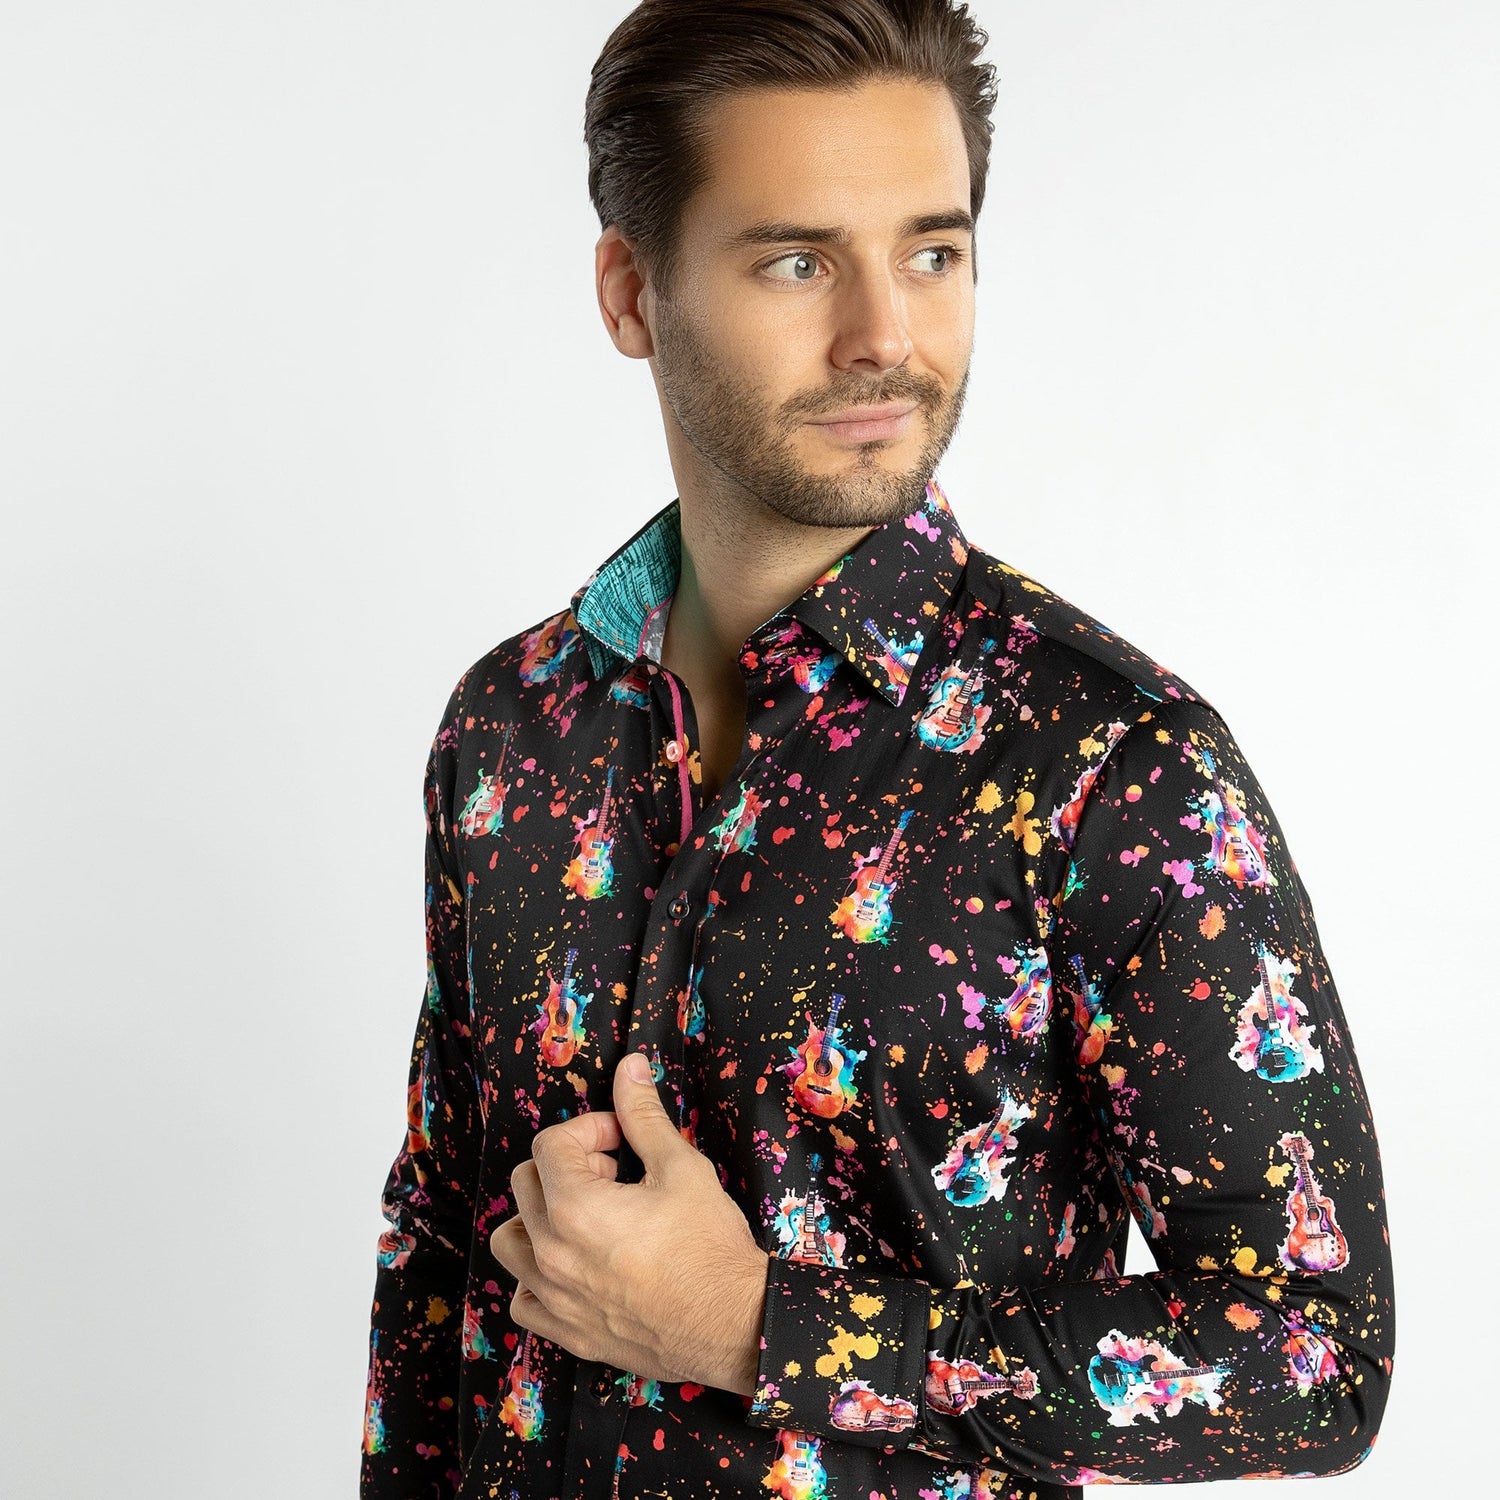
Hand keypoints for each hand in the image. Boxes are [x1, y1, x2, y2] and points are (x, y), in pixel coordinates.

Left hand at [489, 1051, 769, 1395]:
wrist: (732, 1323)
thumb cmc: (709, 1245)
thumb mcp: (680, 1165)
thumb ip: (643, 1114)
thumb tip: (629, 1067)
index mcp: (574, 1207)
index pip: (551, 1144)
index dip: (590, 1129)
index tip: (623, 1138)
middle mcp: (551, 1253)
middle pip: (525, 1184)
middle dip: (567, 1166)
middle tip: (614, 1174)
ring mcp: (555, 1298)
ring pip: (510, 1242)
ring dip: (538, 1217)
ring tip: (584, 1216)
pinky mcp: (567, 1333)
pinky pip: (523, 1300)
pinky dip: (536, 1278)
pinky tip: (575, 1267)